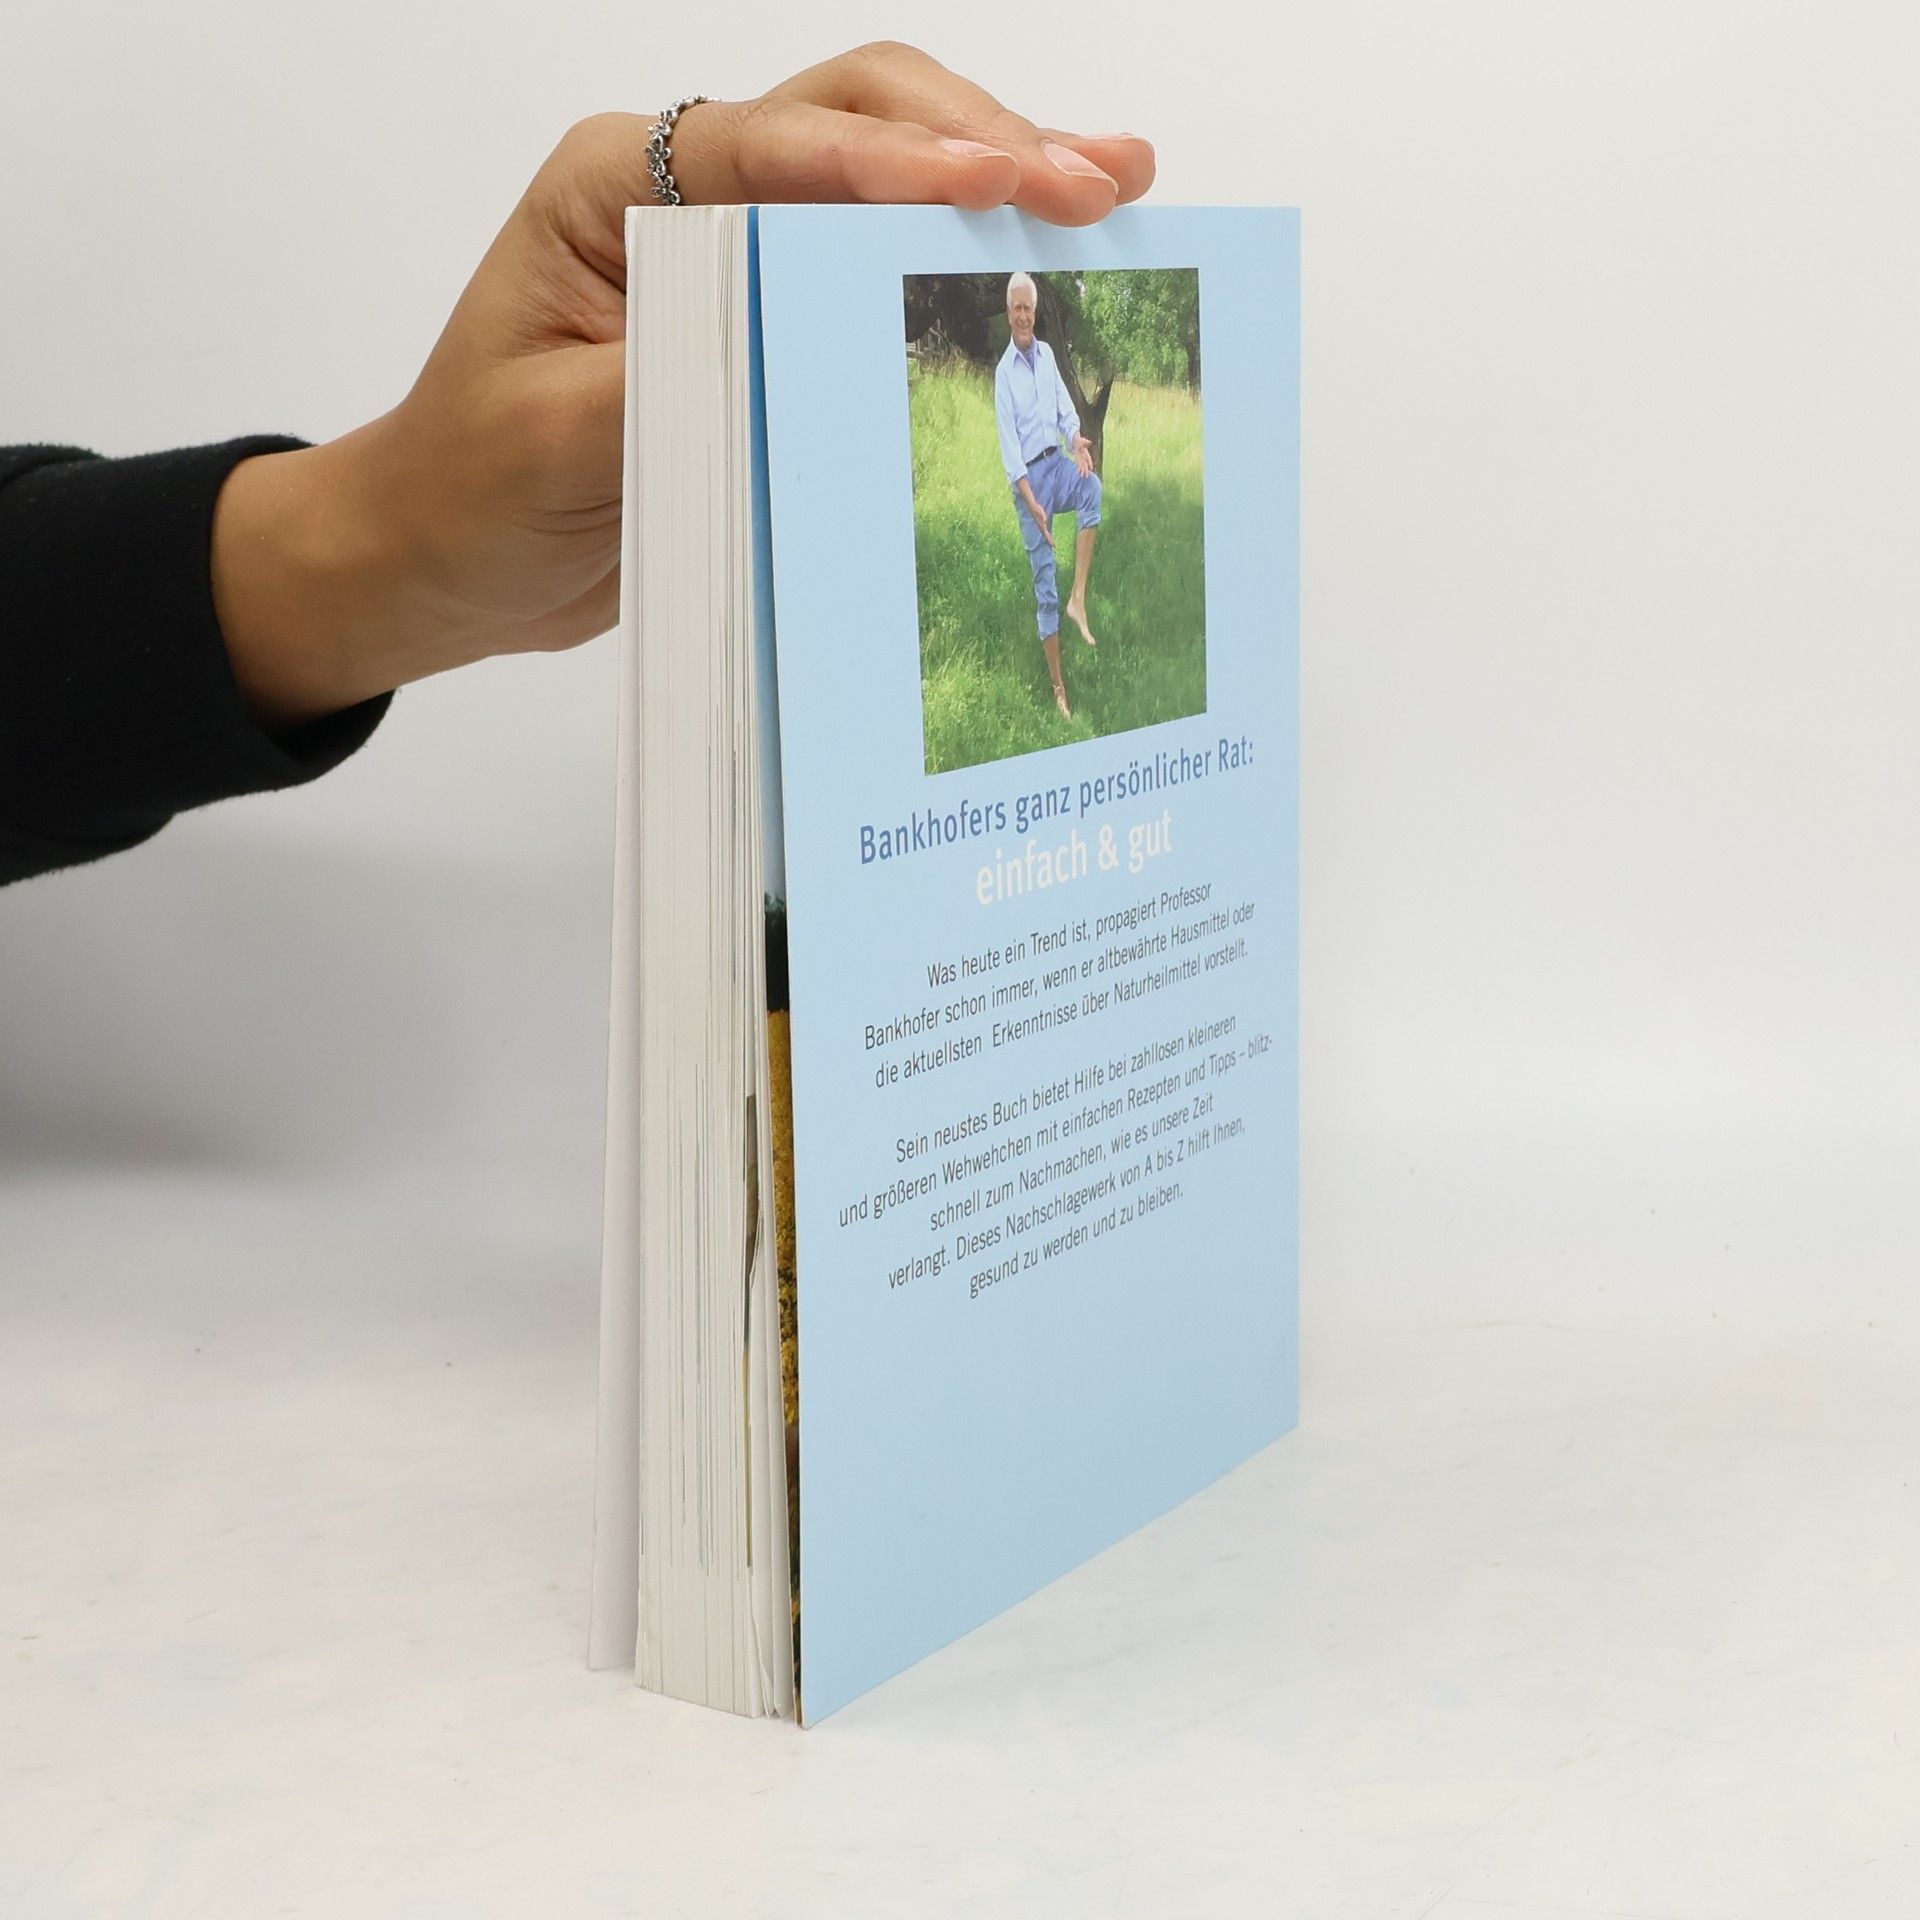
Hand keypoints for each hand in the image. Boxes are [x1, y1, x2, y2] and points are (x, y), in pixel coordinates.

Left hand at [212, 43, 1154, 728]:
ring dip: (995, 176)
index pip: (781, 148)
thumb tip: (796, 333)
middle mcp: (679, 191)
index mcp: (615, 188)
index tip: (1002, 188)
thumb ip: (671, 374)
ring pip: (882, 170)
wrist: (441, 558)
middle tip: (1099, 184)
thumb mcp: (554, 443)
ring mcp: (729, 246)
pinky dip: (960, 255)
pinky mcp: (763, 313)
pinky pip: (874, 262)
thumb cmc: (471, 491)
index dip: (901, 164)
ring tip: (1113, 189)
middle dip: (982, 142)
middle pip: (855, 117)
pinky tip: (1042, 254)